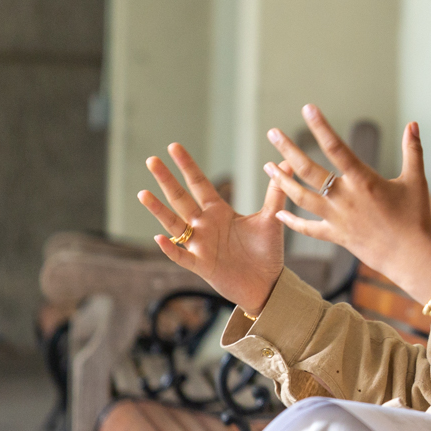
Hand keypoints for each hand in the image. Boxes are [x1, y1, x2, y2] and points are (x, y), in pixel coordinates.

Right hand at [138, 143, 290, 313]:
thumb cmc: (266, 252)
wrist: (268, 284)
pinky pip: (182, 256)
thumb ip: (275, 191)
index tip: (173, 146)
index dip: (187, 166)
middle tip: (151, 160)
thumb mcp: (270, 218)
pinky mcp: (202, 265)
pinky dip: (171, 249)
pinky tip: (159, 238)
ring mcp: (200, 245)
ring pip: (175, 225)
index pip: (199, 184)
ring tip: (143, 194)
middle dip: (167, 180)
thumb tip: (287, 163)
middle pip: (181, 199)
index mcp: (219, 212)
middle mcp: (205, 226)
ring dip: (159, 210)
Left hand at [263, 105, 430, 303]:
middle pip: (309, 170)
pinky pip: (309, 229)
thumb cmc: (416, 217)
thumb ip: (412, 150)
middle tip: (273, 133)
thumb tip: (414, 124)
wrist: (411, 257)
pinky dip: (292, 222)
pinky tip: (279, 213)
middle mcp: (345, 198)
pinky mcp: (337, 236)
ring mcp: (338, 218)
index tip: (308, 110)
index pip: (337, 148)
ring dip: (283, 181)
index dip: (321, 127)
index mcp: (364, 180)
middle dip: (288, 150)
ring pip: (301, 198)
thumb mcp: (416, 180)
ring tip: (267, 166)